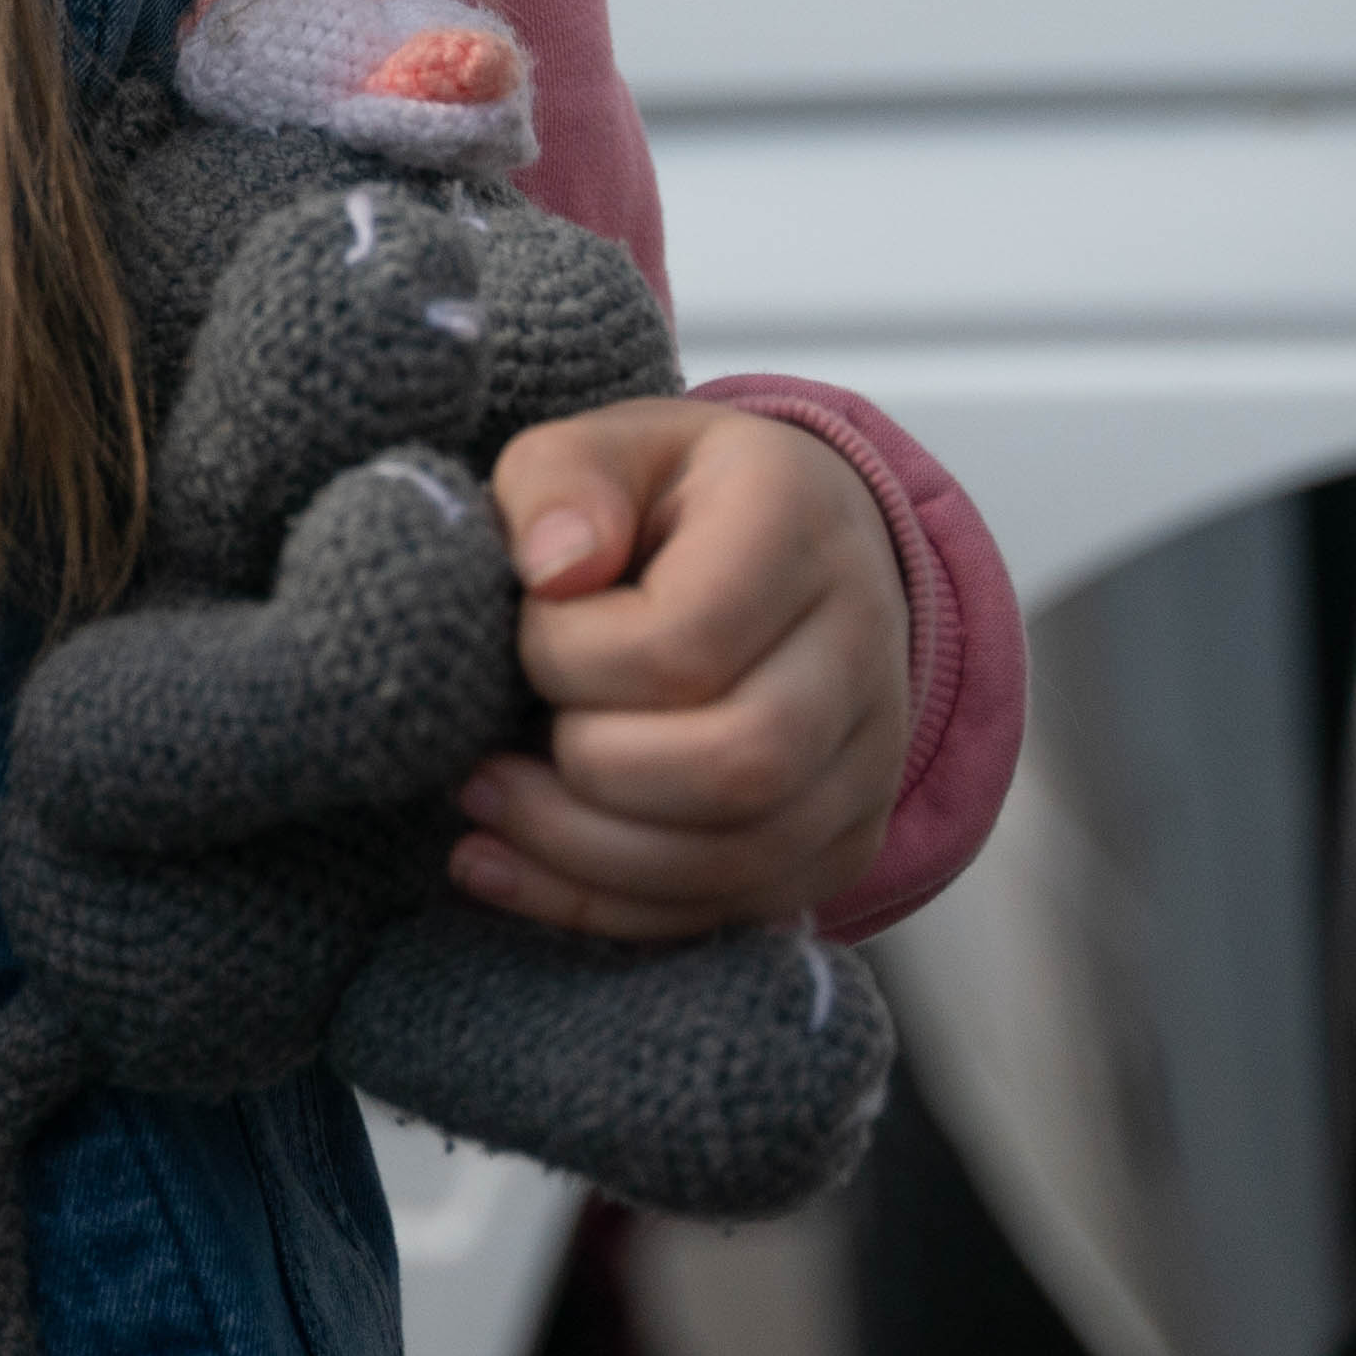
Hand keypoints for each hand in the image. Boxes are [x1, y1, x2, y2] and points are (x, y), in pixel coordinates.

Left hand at [452, 399, 907, 940]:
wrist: (787, 545)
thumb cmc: (667, 498)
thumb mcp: (599, 447)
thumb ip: (558, 482)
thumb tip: (551, 571)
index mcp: (800, 523)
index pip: (686, 642)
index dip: (571, 657)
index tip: (526, 625)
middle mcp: (863, 646)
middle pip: (738, 765)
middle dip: (587, 771)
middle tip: (493, 747)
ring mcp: (869, 758)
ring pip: (742, 859)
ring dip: (585, 856)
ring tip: (485, 807)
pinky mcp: (842, 841)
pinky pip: (738, 909)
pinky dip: (613, 907)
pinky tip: (512, 870)